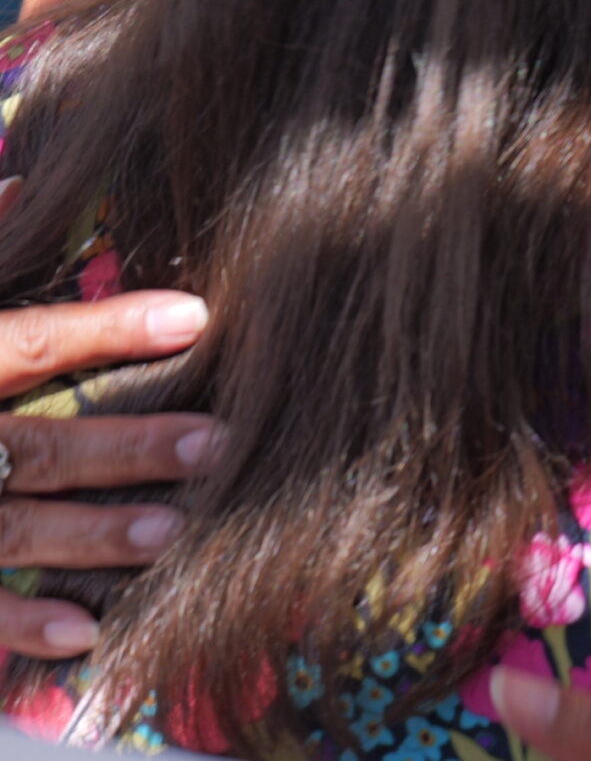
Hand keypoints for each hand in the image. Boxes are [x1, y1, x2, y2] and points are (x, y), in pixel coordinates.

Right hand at [0, 288, 216, 656]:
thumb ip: (13, 346)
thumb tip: (145, 316)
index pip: (28, 344)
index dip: (107, 330)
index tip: (192, 318)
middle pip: (40, 446)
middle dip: (128, 448)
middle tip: (214, 443)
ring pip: (16, 530)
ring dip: (94, 535)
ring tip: (172, 533)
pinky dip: (22, 624)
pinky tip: (83, 629)